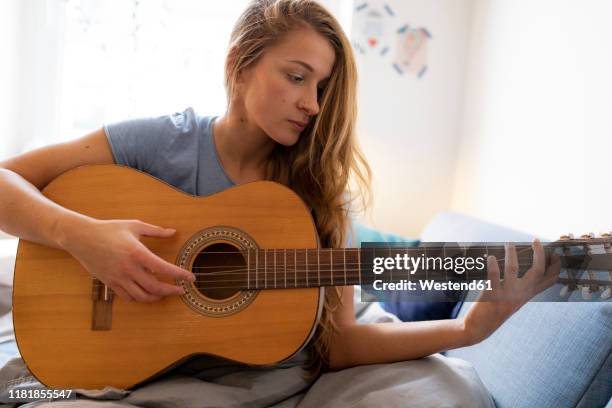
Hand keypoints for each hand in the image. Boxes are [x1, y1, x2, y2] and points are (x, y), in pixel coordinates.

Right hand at [63, 218, 195, 301]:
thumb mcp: (134, 226)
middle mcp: (128, 268)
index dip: (179, 275)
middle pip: (155, 287)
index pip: (163, 269)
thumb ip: (156, 231)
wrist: (81, 237)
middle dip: (172, 291)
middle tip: (181, 290)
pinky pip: (128, 297)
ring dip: (157, 297)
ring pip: (142, 296)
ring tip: (166, 293)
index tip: (190, 278)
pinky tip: (148, 293)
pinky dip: (141, 298)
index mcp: (137, 253)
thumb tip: (173, 232)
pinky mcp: (110, 283)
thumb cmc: (109, 229)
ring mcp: (118, 278)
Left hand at [462, 239, 560, 344]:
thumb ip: (521, 289)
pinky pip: (493, 277)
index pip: (547, 281)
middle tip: (536, 240)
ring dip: (512, 254)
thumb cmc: (494, 312)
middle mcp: (519, 295)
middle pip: (536, 272)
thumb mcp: (512, 301)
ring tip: (509, 243)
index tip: (558, 254)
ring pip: (513, 269)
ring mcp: (505, 296)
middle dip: (539, 254)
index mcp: (525, 296)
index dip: (555, 268)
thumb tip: (526, 272)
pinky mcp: (490, 296)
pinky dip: (493, 265)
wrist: (477, 329)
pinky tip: (490, 258)